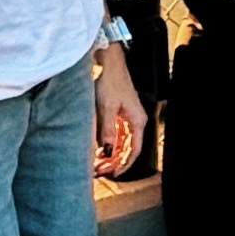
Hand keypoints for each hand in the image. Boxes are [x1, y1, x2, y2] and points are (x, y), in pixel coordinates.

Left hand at [91, 45, 146, 175]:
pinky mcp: (119, 112)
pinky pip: (117, 133)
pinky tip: (99, 148)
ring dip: (111, 153)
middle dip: (115, 161)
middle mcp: (135, 120)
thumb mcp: (106, 107)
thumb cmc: (110, 80)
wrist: (108, 62)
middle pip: (127, 147)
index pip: (134, 149)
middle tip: (100, 170)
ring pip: (121, 142)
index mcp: (137, 120)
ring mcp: (127, 116)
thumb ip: (108, 130)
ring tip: (97, 162)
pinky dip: (109, 143)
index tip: (114, 173)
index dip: (125, 164)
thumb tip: (108, 150)